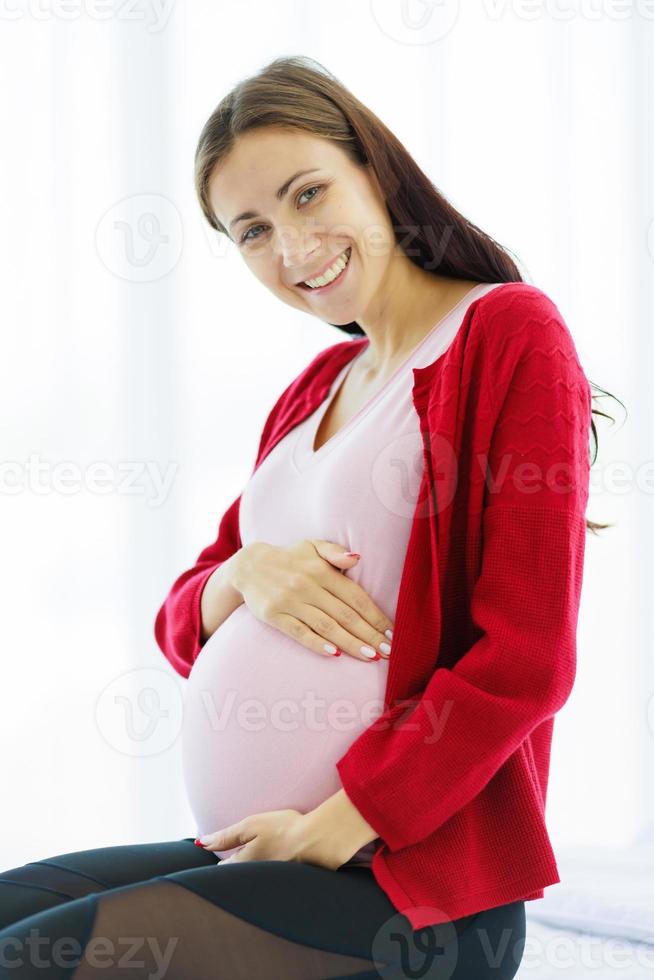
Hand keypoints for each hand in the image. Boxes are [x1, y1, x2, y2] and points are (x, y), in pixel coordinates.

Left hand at [196, 807, 350, 870]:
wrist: (319, 840)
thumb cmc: (284, 829)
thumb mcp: (250, 826)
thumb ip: (226, 836)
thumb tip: (202, 843)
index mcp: (244, 865)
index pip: (224, 869)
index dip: (221, 861)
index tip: (222, 855)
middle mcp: (254, 879)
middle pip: (238, 878)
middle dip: (235, 871)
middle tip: (238, 858)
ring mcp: (270, 883)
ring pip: (253, 881)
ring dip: (252, 875)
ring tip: (259, 860)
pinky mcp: (287, 885)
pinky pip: (270, 883)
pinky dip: (269, 877)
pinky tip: (278, 864)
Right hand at [227, 539, 394, 663]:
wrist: (248, 567)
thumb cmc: (290, 558)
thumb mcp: (312, 546)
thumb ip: (335, 552)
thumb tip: (358, 558)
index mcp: (321, 571)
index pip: (355, 596)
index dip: (375, 615)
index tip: (392, 633)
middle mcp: (307, 586)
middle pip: (345, 614)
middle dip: (369, 634)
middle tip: (388, 652)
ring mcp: (290, 602)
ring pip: (326, 626)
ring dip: (350, 643)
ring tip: (370, 656)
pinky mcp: (274, 616)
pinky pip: (299, 632)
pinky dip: (317, 644)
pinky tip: (335, 654)